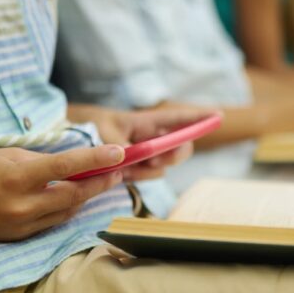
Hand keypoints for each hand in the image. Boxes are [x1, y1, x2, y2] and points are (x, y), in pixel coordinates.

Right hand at [0, 145, 124, 240]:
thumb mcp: (6, 155)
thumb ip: (41, 161)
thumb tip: (70, 164)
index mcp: (17, 178)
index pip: (67, 167)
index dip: (96, 160)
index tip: (119, 152)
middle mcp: (22, 206)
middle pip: (74, 195)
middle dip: (100, 182)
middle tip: (118, 169)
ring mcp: (21, 225)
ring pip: (67, 212)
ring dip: (87, 197)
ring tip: (102, 181)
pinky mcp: (18, 237)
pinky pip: (52, 222)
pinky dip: (67, 209)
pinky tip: (75, 197)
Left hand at [68, 104, 217, 180]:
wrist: (75, 136)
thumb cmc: (91, 125)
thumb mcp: (103, 131)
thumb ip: (120, 146)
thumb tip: (132, 159)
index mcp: (146, 121)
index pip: (177, 118)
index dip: (198, 117)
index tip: (218, 116)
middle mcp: (151, 138)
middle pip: (179, 147)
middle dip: (174, 155)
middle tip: (156, 159)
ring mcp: (146, 154)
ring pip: (162, 166)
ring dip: (147, 170)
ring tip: (126, 165)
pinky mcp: (137, 168)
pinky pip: (146, 176)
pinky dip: (135, 177)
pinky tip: (120, 172)